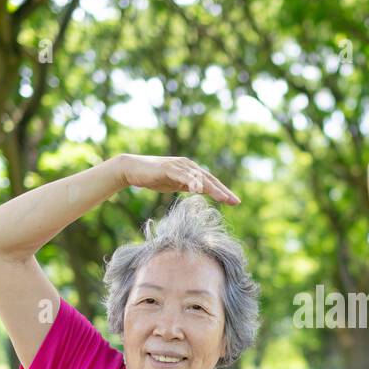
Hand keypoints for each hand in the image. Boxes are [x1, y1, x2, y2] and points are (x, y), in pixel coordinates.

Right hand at [119, 154, 240, 204]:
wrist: (133, 169)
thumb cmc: (154, 177)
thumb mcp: (175, 184)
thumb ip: (187, 186)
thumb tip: (199, 192)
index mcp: (191, 171)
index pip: (210, 182)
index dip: (223, 191)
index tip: (234, 202)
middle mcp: (188, 166)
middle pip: (209, 179)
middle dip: (223, 191)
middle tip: (235, 201)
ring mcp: (179, 166)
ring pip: (199, 178)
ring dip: (212, 188)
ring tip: (223, 198)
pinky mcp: (169, 168)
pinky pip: (183, 176)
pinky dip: (192, 182)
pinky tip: (199, 190)